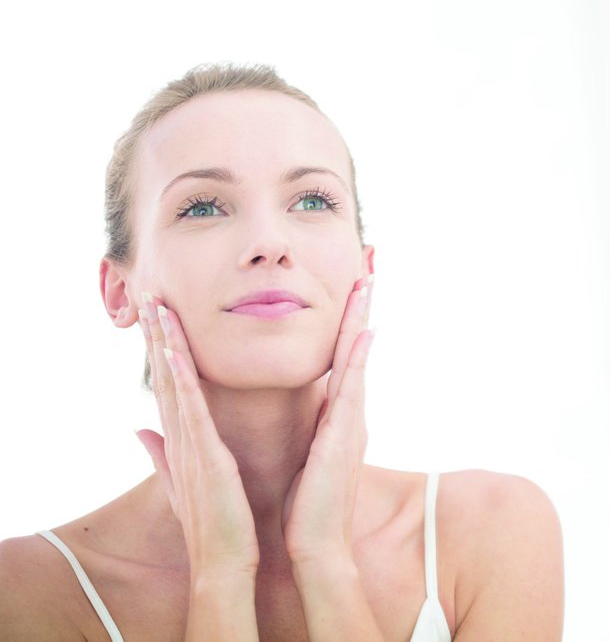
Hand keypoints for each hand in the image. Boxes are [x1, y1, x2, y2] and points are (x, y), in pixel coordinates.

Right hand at [135, 294, 259, 577]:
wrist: (225, 561)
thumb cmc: (214, 524)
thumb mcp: (184, 482)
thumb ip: (162, 454)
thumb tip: (139, 430)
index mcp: (184, 441)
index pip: (169, 385)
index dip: (160, 348)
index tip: (156, 314)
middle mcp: (181, 438)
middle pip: (165, 376)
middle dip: (156, 335)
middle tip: (149, 294)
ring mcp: (189, 446)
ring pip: (173, 384)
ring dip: (163, 344)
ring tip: (156, 307)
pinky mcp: (204, 456)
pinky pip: (190, 411)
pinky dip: (180, 380)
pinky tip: (173, 352)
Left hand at [282, 275, 374, 566]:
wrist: (315, 549)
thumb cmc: (300, 510)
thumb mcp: (288, 463)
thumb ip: (282, 433)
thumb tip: (262, 416)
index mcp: (332, 420)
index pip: (337, 361)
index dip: (342, 324)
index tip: (344, 290)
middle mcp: (347, 415)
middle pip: (354, 349)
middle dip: (359, 308)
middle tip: (366, 267)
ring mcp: (351, 424)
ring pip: (357, 359)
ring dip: (362, 319)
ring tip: (367, 281)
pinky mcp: (345, 438)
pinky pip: (353, 389)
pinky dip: (360, 359)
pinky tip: (365, 332)